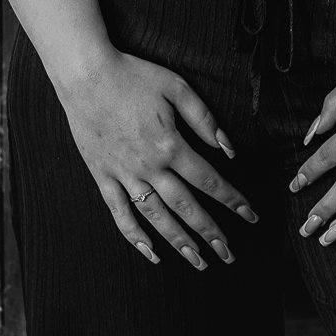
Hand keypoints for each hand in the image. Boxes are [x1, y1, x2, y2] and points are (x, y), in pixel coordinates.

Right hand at [59, 50, 255, 267]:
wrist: (84, 74)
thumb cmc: (133, 76)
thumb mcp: (176, 88)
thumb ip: (204, 119)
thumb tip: (228, 149)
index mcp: (170, 145)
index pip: (209, 180)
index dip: (232, 200)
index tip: (250, 216)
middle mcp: (149, 167)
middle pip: (186, 207)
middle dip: (211, 232)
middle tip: (229, 254)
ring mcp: (123, 175)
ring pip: (156, 216)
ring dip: (179, 242)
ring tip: (199, 261)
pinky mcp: (102, 176)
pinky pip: (119, 213)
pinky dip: (134, 236)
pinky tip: (150, 252)